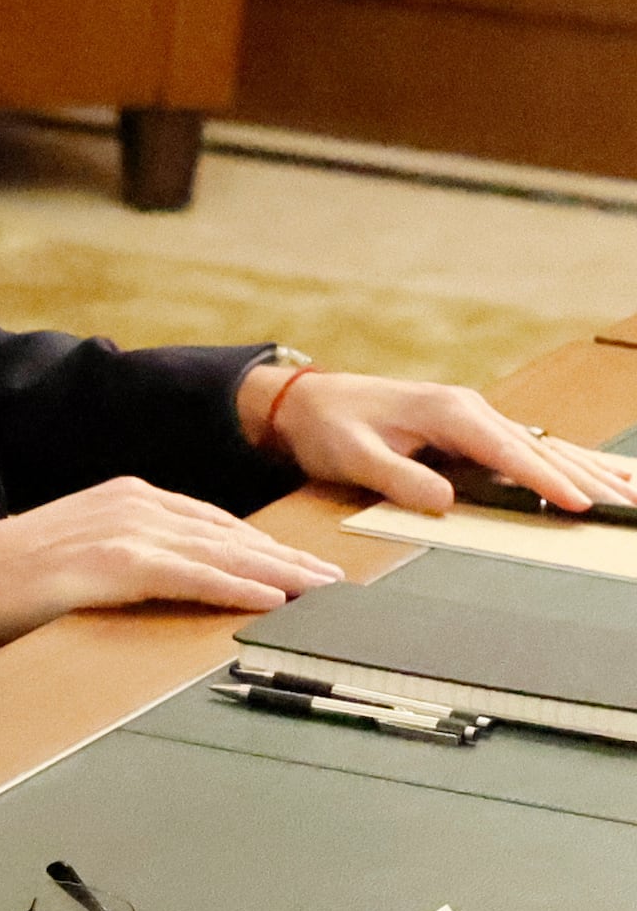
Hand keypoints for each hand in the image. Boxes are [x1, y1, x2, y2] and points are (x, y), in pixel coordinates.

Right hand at [0, 476, 341, 646]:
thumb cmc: (8, 576)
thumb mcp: (79, 553)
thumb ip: (128, 558)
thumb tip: (174, 584)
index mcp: (126, 498)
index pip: (215, 523)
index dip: (265, 547)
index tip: (304, 567)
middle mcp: (133, 504)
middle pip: (230, 533)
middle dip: (288, 559)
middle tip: (336, 582)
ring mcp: (124, 530)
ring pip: (222, 552)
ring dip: (279, 574)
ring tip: (322, 593)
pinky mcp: (113, 563)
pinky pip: (191, 576)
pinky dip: (236, 586)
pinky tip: (272, 599)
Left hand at [243, 366, 636, 514]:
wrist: (305, 402)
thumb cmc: (328, 427)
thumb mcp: (353, 455)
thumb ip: (399, 478)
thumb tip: (446, 501)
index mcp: (447, 413)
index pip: (508, 452)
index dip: (545, 480)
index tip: (578, 505)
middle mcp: (469, 409)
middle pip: (538, 448)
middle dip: (584, 478)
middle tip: (624, 508)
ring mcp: (473, 416)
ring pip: (541, 446)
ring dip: (584, 470)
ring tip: (627, 495)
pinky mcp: (469, 427)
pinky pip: (526, 446)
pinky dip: (563, 461)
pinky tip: (593, 475)